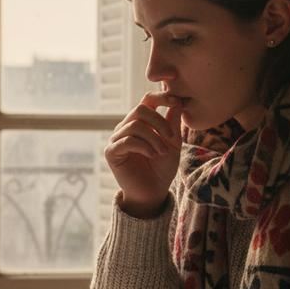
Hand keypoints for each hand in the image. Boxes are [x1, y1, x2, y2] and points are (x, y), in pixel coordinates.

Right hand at [104, 92, 182, 217]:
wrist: (153, 192)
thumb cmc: (162, 167)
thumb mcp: (172, 142)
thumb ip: (173, 122)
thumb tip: (178, 101)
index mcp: (141, 122)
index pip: (147, 100)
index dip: (161, 96)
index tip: (177, 101)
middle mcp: (126, 127)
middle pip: (140, 109)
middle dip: (159, 122)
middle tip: (170, 137)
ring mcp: (117, 139)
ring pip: (135, 125)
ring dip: (154, 138)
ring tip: (162, 152)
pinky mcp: (111, 152)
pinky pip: (127, 141)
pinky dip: (144, 146)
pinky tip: (152, 155)